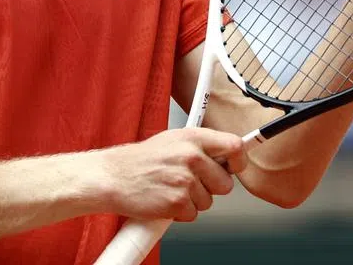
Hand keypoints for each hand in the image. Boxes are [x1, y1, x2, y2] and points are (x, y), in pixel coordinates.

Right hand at [97, 128, 247, 221]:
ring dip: (193, 200)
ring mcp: (184, 180)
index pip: (234, 146)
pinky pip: (193, 214)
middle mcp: (191, 157)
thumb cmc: (141, 160)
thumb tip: (227, 155)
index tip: (235, 166)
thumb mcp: (172, 140)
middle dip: (211, 187)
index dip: (239, 160)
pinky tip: (165, 199)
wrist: (113, 177)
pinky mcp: (177, 202)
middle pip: (225, 183)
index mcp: (192, 138)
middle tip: (190, 181)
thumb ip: (201, 146)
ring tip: (172, 188)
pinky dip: (180, 212)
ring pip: (209, 201)